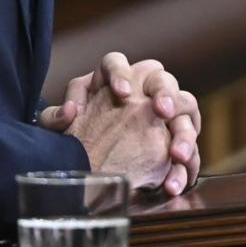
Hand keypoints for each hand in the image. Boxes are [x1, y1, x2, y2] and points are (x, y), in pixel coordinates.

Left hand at [44, 53, 201, 195]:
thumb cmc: (79, 138)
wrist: (93, 167)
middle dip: (165, 93)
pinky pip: (189, 152)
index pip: (115, 63)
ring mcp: (165, 115)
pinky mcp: (175, 143)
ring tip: (177, 155)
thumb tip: (69, 112)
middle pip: (162, 80)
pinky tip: (174, 183)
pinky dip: (184, 169)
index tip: (122, 93)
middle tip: (162, 112)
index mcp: (111, 80)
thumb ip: (56, 119)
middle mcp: (143, 90)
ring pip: (186, 110)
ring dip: (184, 132)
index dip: (120, 73)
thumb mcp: (62, 129)